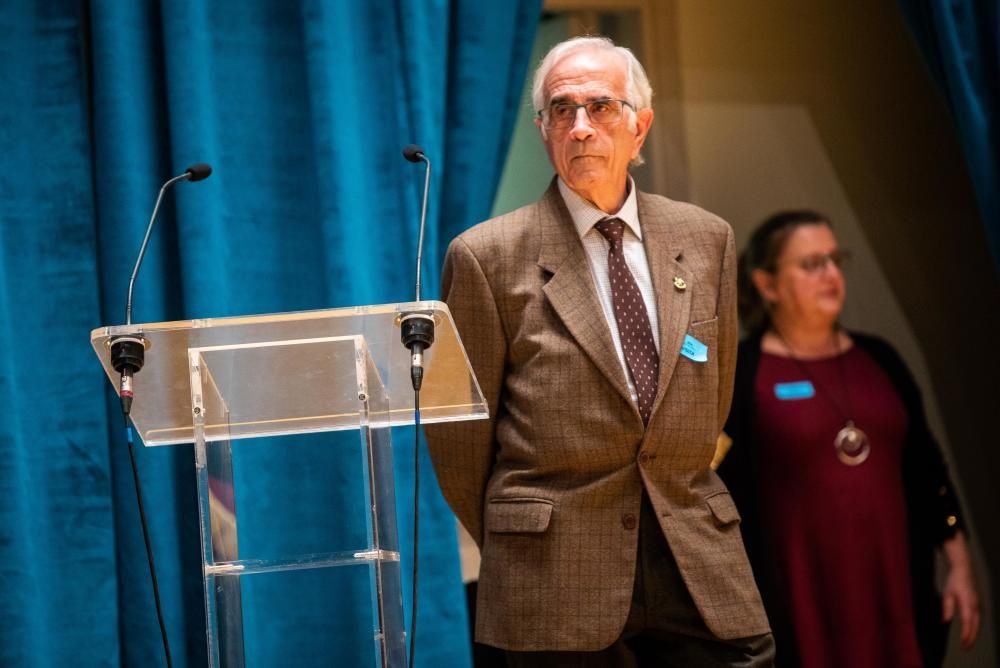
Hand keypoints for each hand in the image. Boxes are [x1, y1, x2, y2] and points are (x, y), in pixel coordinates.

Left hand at [941, 531, 980, 648]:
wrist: (964, 570)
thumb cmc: (954, 581)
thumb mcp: (947, 593)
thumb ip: (947, 608)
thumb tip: (946, 621)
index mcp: (967, 602)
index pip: (968, 622)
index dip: (966, 634)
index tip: (963, 642)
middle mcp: (975, 605)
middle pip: (975, 625)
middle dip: (971, 637)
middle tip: (965, 648)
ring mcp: (978, 604)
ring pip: (978, 623)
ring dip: (974, 634)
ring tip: (968, 643)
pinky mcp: (978, 604)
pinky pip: (978, 619)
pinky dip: (975, 627)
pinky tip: (971, 632)